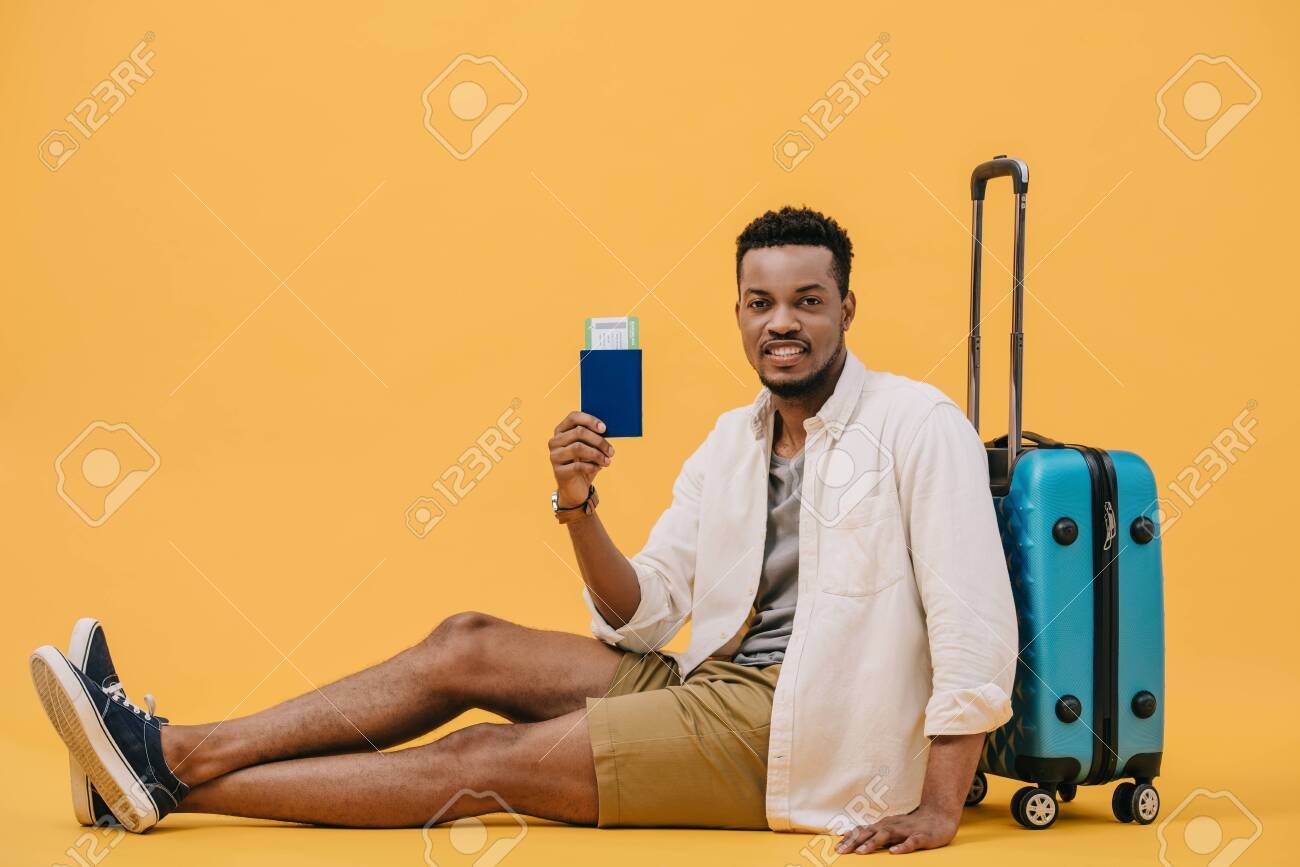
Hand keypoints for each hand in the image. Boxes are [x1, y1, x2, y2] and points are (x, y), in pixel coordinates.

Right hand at [549, 411, 613, 507]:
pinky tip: (598, 468)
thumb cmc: (584, 464)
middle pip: (579, 432)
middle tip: (611, 451)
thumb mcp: (589, 448)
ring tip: (607, 461)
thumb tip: (605, 429)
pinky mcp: (559, 471)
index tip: (604, 429)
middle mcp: (555, 441)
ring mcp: (554, 456)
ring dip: (597, 454)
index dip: (590, 420)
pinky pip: (578, 465)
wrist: (575, 488)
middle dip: (599, 441)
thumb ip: (594, 437)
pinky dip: (592, 466)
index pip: (573, 417)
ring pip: (578, 448)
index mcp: (561, 431)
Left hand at [834, 805, 959, 854]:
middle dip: (854, 842)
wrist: (938, 815)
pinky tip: (894, 852)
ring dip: (873, 843)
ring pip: (887, 835)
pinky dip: (902, 847)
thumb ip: (870, 832)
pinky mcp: (921, 836)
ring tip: (861, 852)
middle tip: (841, 851)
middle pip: (870, 833)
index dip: (850, 839)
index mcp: (884, 825)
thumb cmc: (911, 824)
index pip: (863, 832)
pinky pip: (911, 842)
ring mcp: (906, 830)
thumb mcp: (889, 827)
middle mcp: (892, 826)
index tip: (836, 848)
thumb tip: (848, 835)